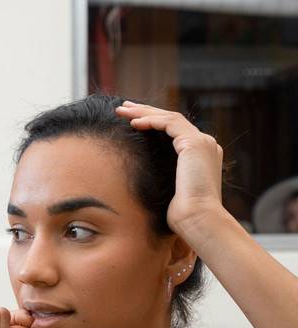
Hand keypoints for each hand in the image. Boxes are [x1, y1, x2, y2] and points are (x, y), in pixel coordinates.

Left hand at [115, 101, 225, 234]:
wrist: (198, 219)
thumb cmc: (182, 215)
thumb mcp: (169, 192)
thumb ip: (162, 179)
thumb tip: (141, 181)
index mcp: (200, 155)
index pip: (173, 131)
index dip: (152, 123)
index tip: (131, 121)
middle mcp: (204, 145)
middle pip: (170, 120)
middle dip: (145, 112)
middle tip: (124, 108)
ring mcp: (202, 142)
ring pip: (169, 118)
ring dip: (144, 112)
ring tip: (122, 110)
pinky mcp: (194, 143)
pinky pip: (169, 123)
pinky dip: (151, 120)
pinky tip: (133, 123)